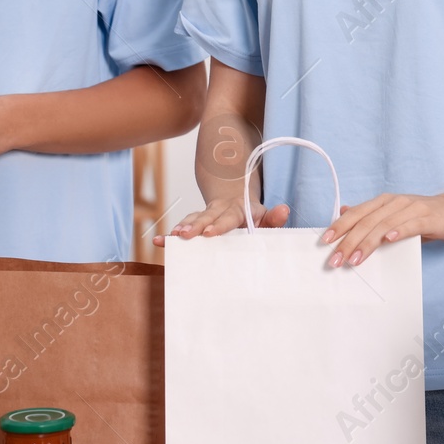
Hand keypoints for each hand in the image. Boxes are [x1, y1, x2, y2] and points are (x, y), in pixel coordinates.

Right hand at [161, 198, 289, 243]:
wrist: (238, 202)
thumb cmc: (254, 217)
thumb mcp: (266, 217)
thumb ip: (275, 217)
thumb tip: (284, 209)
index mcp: (238, 210)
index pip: (229, 217)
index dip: (219, 225)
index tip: (209, 233)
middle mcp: (219, 211)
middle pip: (206, 217)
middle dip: (194, 226)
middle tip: (183, 235)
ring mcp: (206, 216)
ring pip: (192, 219)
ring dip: (181, 228)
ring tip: (170, 238)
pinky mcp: (196, 223)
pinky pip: (183, 227)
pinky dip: (170, 235)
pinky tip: (159, 242)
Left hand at [320, 193, 443, 267]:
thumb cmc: (426, 216)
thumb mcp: (396, 214)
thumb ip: (372, 216)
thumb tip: (344, 213)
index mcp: (385, 202)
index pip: (357, 214)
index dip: (340, 227)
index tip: (324, 242)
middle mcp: (396, 202)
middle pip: (367, 222)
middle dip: (348, 242)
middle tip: (336, 260)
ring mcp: (413, 209)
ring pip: (384, 225)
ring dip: (368, 243)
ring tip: (355, 259)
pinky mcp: (429, 218)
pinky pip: (411, 225)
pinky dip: (398, 232)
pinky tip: (388, 241)